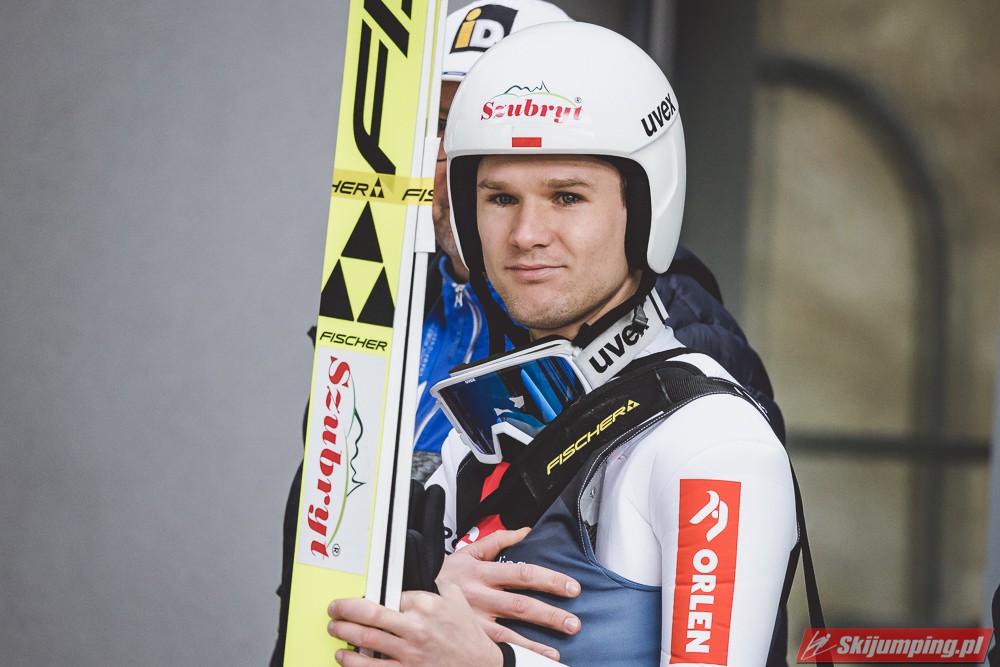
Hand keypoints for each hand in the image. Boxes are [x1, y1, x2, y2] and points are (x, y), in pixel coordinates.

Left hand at [328, 584, 502, 666]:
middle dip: (345, 611)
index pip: (390, 593)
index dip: (376, 594)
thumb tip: (419, 576)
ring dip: (343, 634)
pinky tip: (345, 657)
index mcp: (426, 605)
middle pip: (368, 616)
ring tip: (335, 629)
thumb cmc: (468, 637)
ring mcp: (409, 653)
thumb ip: (436, 586)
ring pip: (365, 640)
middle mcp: (415, 628)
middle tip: (335, 609)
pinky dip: (353, 662)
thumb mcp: (456, 600)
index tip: (366, 596)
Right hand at [436, 527, 580, 659]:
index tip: (571, 586)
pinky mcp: (467, 638)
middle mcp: (479, 597)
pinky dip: (511, 655)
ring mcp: (472, 620)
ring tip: (556, 652)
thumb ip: (497, 540)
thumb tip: (525, 531)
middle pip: (520, 605)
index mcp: (482, 573)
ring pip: (507, 633)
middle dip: (549, 615)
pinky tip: (528, 661)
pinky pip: (492, 649)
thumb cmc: (445, 576)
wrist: (411, 595)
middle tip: (573, 623)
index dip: (549, 579)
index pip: (522, 573)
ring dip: (534, 644)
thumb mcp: (467, 552)